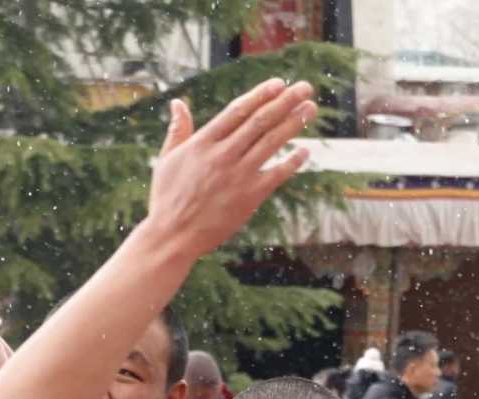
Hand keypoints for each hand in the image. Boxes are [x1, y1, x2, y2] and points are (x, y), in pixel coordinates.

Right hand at [143, 81, 318, 260]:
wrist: (173, 235)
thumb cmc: (167, 197)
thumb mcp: (167, 159)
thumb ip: (178, 130)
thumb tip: (177, 104)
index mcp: (203, 142)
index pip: (238, 110)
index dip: (261, 95)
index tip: (279, 83)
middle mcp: (223, 154)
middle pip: (260, 121)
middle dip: (285, 101)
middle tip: (305, 88)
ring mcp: (238, 175)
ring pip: (271, 142)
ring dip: (293, 124)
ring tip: (310, 109)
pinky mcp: (250, 196)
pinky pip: (277, 174)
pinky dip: (292, 161)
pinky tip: (305, 150)